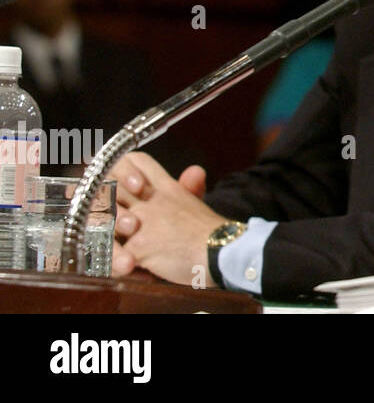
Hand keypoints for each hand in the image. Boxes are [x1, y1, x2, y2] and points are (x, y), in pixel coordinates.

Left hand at [108, 152, 227, 287]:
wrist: (222, 253)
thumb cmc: (211, 234)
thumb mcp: (197, 205)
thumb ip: (189, 188)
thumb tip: (194, 171)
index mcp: (167, 188)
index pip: (137, 162)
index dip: (122, 167)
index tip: (120, 182)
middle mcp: (152, 201)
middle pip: (112, 185)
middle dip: (100, 198)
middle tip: (97, 209)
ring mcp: (143, 223)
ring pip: (104, 216)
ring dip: (103, 228)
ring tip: (111, 241)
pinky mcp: (138, 248)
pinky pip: (111, 253)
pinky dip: (114, 262)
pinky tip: (123, 266)